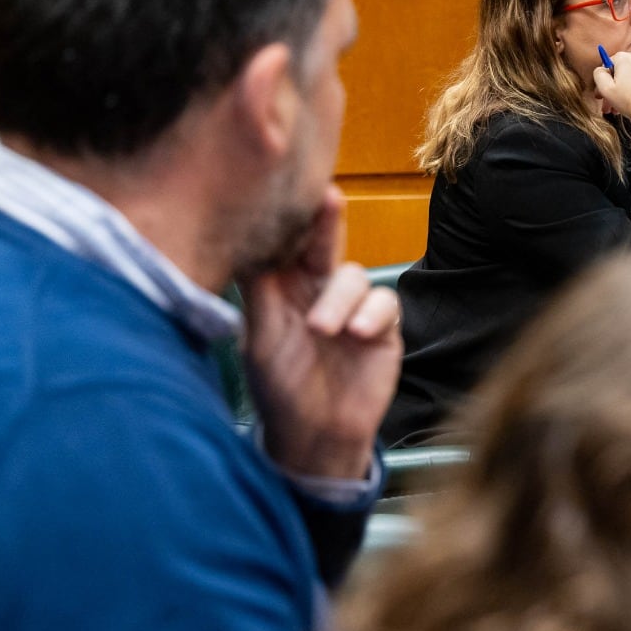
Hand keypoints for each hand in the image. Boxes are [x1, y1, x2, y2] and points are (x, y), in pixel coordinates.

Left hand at [243, 187, 401, 479]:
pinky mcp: (382, 326)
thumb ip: (259, 293)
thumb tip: (246, 246)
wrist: (316, 437)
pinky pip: (384, 303)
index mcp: (283, 288)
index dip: (286, 221)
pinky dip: (372, 314)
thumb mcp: (259, 340)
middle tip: (328, 198)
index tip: (280, 193)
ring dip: (338, 300)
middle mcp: (318, 289)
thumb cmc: (279, 389)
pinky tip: (357, 334)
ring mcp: (352, 307)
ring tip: (323, 330)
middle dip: (326, 222)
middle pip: (323, 245)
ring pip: (353, 276)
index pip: (285, 245)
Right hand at [593, 50, 630, 131]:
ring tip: (626, 101)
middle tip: (614, 99)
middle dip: (617, 83)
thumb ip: (598, 74)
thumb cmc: (629, 103)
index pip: (609, 64)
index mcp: (624, 57)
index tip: (605, 91)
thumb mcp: (605, 89)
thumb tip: (601, 69)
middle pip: (623, 68)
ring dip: (629, 84)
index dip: (606, 79)